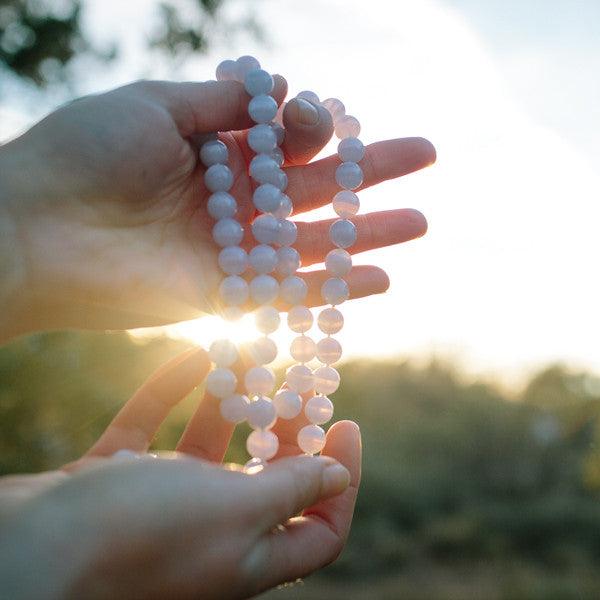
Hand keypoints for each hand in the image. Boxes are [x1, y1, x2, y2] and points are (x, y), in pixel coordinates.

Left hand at [0, 77, 434, 339]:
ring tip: (420, 221)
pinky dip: (338, 289)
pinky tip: (382, 278)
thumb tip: (284, 90)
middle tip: (424, 156)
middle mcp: (230, 201)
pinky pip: (293, 292)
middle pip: (314, 188)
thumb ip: (222, 103)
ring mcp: (232, 250)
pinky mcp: (227, 295)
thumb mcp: (155, 104)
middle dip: (370, 173)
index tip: (328, 120)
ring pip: (314, 243)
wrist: (39, 230)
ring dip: (367, 234)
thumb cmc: (87, 153)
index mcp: (216, 151)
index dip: (316, 127)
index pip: (286, 140)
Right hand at [0, 348, 360, 598]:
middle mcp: (209, 536)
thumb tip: (338, 476)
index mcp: (247, 557)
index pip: (321, 531)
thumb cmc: (144, 533)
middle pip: (268, 481)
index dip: (345, 480)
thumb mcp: (237, 509)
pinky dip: (172, 393)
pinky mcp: (116, 480)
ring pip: (209, 448)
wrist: (27, 548)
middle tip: (297, 379)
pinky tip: (192, 353)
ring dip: (229, 402)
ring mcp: (159, 507)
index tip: (347, 423)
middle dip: (287, 428)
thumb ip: (292, 490)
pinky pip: (154, 430)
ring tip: (248, 353)